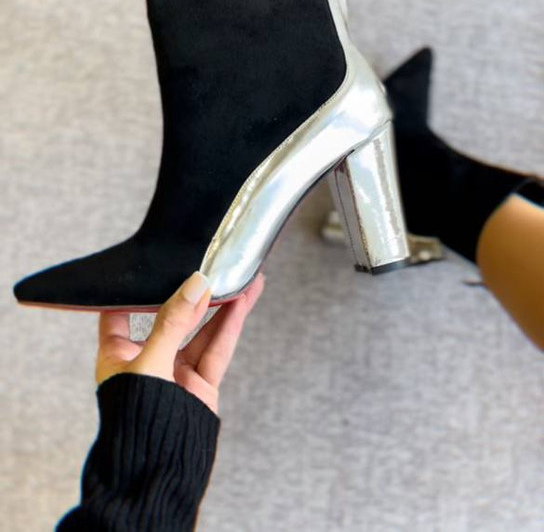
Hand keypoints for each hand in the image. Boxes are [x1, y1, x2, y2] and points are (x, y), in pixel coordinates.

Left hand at [96, 271, 264, 414]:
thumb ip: (173, 321)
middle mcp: (147, 361)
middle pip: (173, 317)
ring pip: (201, 331)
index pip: (120, 314)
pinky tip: (241, 305)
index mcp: (117, 356)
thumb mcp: (150, 361)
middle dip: (194, 293)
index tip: (151, 265)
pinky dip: (229, 327)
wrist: (156, 471)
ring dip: (222, 306)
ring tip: (241, 279)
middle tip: (212, 267)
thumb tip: (196, 284)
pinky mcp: (200, 384)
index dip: (133, 290)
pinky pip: (216, 349)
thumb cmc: (135, 420)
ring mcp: (175, 373)